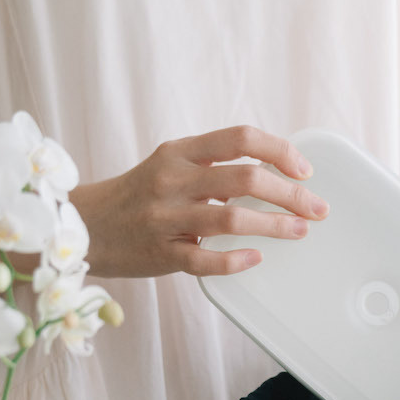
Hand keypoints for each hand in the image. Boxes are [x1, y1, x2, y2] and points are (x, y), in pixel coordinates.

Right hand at [69, 125, 328, 278]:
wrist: (81, 227)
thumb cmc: (138, 198)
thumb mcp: (170, 167)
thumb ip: (213, 167)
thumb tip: (273, 175)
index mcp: (179, 153)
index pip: (239, 139)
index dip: (279, 151)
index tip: (305, 170)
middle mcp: (173, 181)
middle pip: (245, 179)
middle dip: (291, 194)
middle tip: (317, 209)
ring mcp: (166, 218)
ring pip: (232, 218)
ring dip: (274, 226)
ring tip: (299, 231)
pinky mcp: (162, 254)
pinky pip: (206, 260)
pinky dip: (236, 260)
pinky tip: (256, 258)